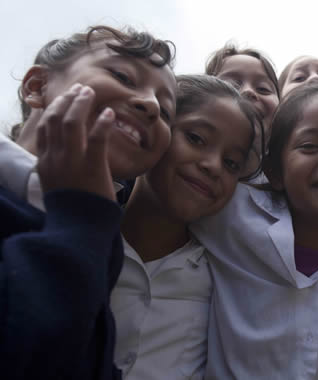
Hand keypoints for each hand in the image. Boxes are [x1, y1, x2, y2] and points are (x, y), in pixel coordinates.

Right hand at [36, 83, 116, 201]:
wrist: (79, 228)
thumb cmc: (73, 206)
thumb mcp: (57, 182)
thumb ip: (58, 163)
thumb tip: (64, 147)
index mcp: (45, 161)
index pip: (45, 126)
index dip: (56, 107)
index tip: (66, 96)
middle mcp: (55, 159)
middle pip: (56, 119)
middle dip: (68, 100)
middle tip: (81, 89)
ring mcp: (72, 163)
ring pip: (72, 124)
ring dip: (82, 104)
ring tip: (91, 94)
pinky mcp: (92, 168)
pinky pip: (97, 139)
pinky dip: (102, 123)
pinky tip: (109, 114)